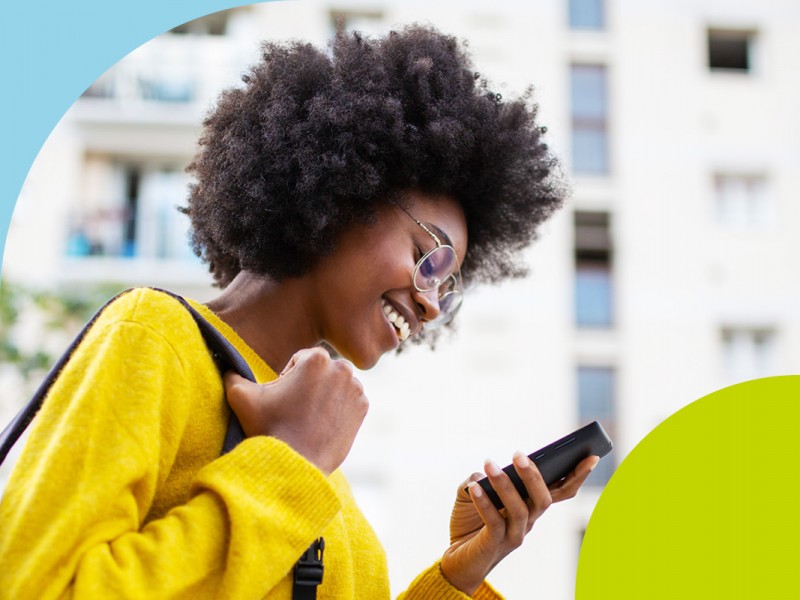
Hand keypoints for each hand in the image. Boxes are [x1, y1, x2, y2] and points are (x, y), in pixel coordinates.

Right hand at [223, 347, 368, 474]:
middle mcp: (342, 369)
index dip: (289, 378)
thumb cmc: (269, 428)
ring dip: (325, 395)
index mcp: (317, 358)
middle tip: (296, 408)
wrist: (295, 464)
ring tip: (308, 417)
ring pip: (336, 385)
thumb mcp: (241, 397)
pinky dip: (338, 409)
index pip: (301, 359)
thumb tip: (228, 367)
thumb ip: (233, 375)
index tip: (284, 398)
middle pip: (321, 370)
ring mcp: (356, 389)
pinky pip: (349, 401)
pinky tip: (322, 424)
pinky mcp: (362, 408)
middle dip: (309, 384)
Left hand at [441, 453, 598, 594]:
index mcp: (531, 506)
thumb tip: (482, 473)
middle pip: (544, 499)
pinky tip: (474, 486)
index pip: (560, 491)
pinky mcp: (495, 544)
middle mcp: (528, 521)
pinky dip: (485, 502)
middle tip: (518, 454)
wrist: (456, 558)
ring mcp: (514, 535)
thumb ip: (480, 479)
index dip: (578, 475)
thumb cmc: (470, 522)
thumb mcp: (474, 492)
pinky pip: (494, 522)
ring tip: (488, 464)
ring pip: (520, 509)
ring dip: (504, 484)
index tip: (591, 456)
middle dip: (534, 476)